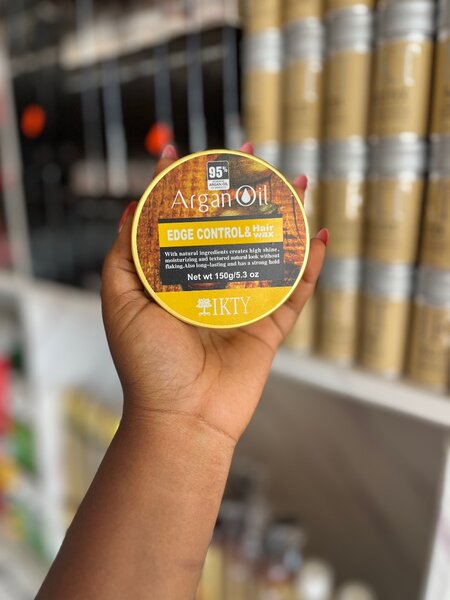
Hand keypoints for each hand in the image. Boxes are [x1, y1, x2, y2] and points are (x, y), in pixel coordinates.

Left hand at [101, 143, 327, 444]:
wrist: (182, 417)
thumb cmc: (147, 363)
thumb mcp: (121, 301)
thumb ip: (124, 255)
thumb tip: (132, 207)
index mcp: (175, 278)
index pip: (181, 220)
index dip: (182, 185)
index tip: (182, 151)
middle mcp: (210, 284)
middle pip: (230, 227)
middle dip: (240, 189)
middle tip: (249, 154)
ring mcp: (243, 303)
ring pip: (268, 251)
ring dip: (285, 216)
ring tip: (295, 182)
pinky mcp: (270, 327)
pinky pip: (297, 291)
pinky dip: (311, 265)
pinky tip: (320, 235)